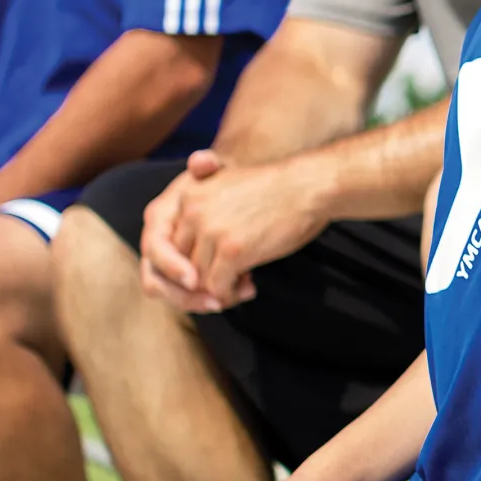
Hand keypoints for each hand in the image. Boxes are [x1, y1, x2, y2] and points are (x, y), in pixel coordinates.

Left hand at [140, 151, 326, 310]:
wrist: (310, 186)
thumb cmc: (277, 190)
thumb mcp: (228, 189)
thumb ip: (203, 214)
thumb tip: (192, 258)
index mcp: (187, 195)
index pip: (170, 243)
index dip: (190, 261)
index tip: (212, 268)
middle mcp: (192, 212)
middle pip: (180, 263)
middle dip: (200, 279)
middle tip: (227, 284)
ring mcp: (211, 232)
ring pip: (197, 280)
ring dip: (217, 290)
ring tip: (241, 286)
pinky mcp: (232, 251)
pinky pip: (217, 287)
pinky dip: (230, 294)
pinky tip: (248, 286)